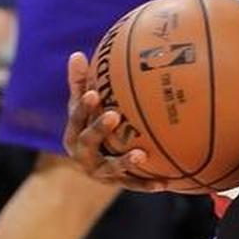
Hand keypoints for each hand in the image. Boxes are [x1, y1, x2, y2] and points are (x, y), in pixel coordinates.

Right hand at [62, 52, 165, 190]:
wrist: (93, 164)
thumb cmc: (91, 125)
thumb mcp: (83, 107)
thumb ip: (80, 84)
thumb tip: (76, 54)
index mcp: (74, 133)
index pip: (76, 118)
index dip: (83, 107)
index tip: (93, 93)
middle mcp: (82, 154)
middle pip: (88, 141)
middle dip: (99, 129)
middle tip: (114, 115)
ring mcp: (99, 171)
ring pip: (110, 168)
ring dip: (125, 162)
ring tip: (141, 155)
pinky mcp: (116, 183)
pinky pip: (133, 185)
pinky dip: (146, 184)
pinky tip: (164, 184)